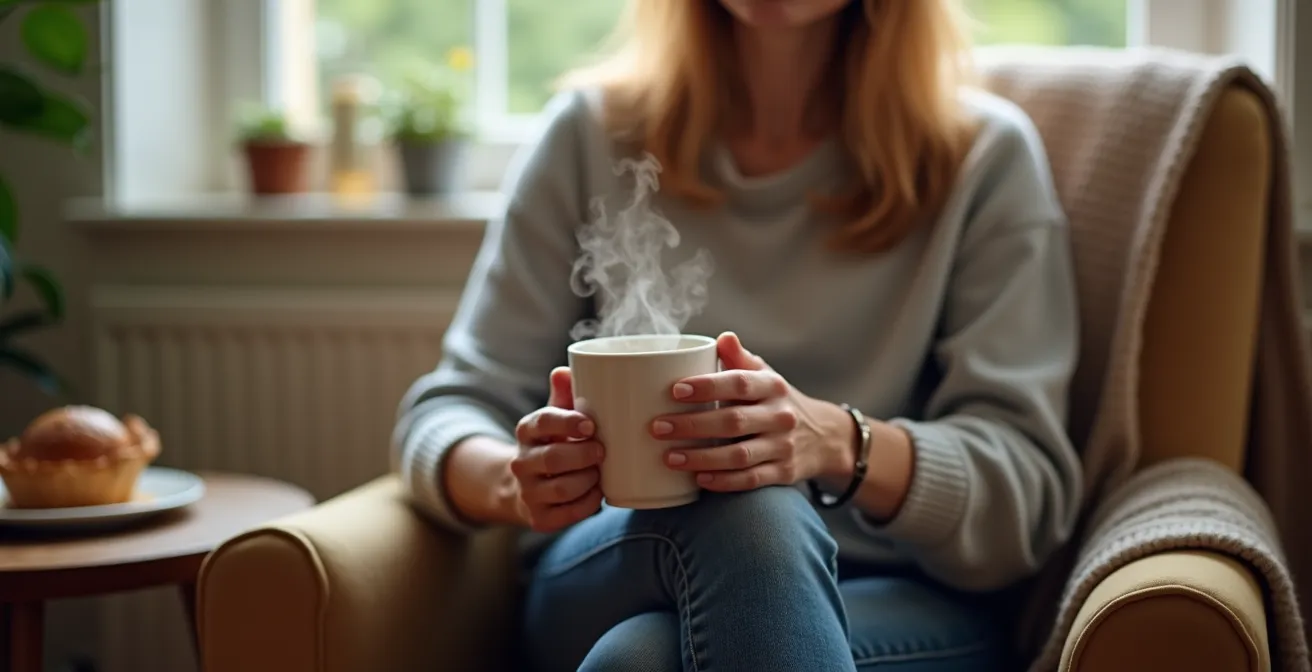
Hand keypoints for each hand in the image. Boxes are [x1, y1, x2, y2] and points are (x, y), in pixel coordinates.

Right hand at [509, 367, 604, 531]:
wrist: (528, 486)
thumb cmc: (554, 443)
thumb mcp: (555, 418)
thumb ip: (564, 395)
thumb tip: (564, 370)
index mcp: (526, 430)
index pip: (542, 422)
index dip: (567, 422)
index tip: (591, 425)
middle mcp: (521, 462)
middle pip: (552, 458)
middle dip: (583, 455)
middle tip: (602, 451)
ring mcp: (528, 492)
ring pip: (562, 488)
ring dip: (588, 480)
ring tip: (601, 472)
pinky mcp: (538, 519)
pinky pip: (568, 514)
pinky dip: (588, 504)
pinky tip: (596, 493)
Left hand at [651, 332, 855, 491]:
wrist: (824, 436)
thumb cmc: (777, 401)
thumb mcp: (765, 375)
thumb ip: (740, 359)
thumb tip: (723, 337)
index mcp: (772, 386)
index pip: (738, 383)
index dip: (707, 386)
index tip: (674, 390)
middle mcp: (780, 415)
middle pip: (733, 422)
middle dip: (692, 425)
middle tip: (658, 427)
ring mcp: (783, 446)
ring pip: (739, 455)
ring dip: (702, 457)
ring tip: (669, 457)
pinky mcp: (784, 473)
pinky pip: (751, 480)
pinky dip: (724, 481)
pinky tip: (699, 479)